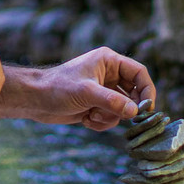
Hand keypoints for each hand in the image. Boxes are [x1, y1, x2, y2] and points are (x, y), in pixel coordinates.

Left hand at [0, 47, 155, 127]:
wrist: (35, 100)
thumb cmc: (58, 88)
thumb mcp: (87, 93)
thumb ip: (113, 102)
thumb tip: (135, 112)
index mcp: (109, 61)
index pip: (139, 73)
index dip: (146, 90)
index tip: (147, 108)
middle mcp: (108, 75)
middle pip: (133, 93)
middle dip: (126, 108)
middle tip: (123, 117)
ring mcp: (102, 91)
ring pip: (122, 109)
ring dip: (109, 117)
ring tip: (91, 115)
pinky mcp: (96, 105)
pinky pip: (110, 118)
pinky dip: (100, 122)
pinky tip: (85, 119)